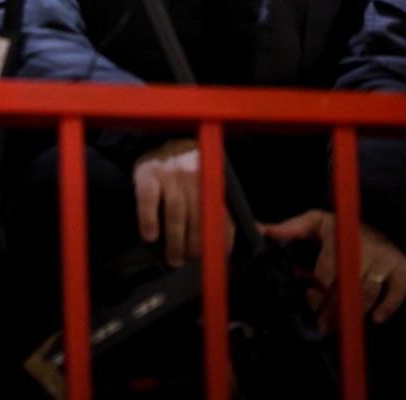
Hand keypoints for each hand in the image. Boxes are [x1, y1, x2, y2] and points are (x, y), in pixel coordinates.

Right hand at [132, 138, 234, 265]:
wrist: (164, 142)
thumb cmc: (189, 172)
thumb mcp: (210, 184)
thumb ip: (226, 207)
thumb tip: (257, 231)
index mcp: (215, 181)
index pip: (222, 215)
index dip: (222, 240)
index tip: (217, 259)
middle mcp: (195, 175)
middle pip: (199, 216)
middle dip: (197, 246)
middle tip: (191, 265)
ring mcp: (171, 174)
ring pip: (177, 211)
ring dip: (176, 240)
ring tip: (174, 260)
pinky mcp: (148, 173)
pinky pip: (149, 198)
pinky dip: (149, 219)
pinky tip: (150, 237)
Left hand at [260, 209, 405, 325]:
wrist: (381, 219)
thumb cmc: (342, 226)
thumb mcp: (315, 221)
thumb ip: (289, 228)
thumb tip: (260, 229)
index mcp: (341, 238)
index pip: (328, 269)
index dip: (318, 288)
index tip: (310, 301)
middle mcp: (365, 250)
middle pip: (347, 285)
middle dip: (333, 308)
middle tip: (321, 324)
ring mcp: (385, 261)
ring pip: (369, 292)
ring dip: (354, 312)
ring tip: (338, 327)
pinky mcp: (401, 270)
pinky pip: (397, 293)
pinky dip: (388, 308)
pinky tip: (375, 320)